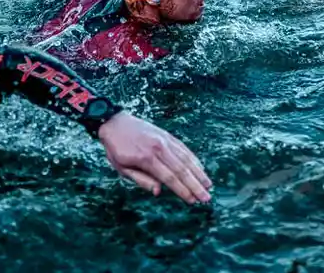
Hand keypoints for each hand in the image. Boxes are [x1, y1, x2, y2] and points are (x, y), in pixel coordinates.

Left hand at [97, 112, 211, 204]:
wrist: (114, 122)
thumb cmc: (116, 149)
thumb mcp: (122, 168)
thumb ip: (141, 180)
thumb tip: (158, 192)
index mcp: (146, 158)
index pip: (169, 178)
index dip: (182, 190)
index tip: (193, 201)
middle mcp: (158, 148)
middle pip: (181, 169)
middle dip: (195, 185)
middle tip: (206, 198)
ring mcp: (164, 140)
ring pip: (186, 158)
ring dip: (198, 173)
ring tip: (208, 185)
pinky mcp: (166, 135)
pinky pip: (183, 148)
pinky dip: (193, 159)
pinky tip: (200, 168)